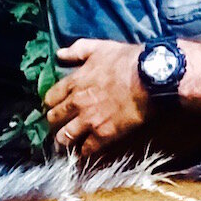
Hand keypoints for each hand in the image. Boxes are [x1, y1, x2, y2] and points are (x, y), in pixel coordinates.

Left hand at [44, 40, 149, 156]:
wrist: (150, 77)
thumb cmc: (126, 60)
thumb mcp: (99, 47)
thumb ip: (76, 51)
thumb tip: (60, 53)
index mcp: (74, 82)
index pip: (50, 98)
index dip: (51, 104)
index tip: (54, 106)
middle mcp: (76, 103)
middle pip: (54, 119)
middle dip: (54, 123)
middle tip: (58, 126)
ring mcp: (89, 120)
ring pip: (66, 137)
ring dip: (64, 140)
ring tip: (65, 143)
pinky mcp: (104, 134)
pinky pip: (87, 148)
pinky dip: (84, 152)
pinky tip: (84, 152)